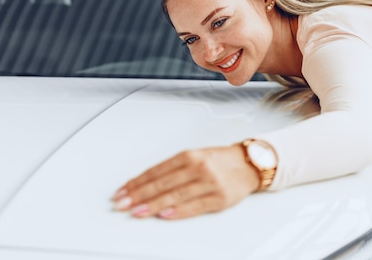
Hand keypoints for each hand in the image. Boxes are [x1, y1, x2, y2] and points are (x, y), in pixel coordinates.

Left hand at [112, 144, 259, 219]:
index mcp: (189, 155)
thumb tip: (146, 184)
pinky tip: (163, 214)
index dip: (137, 182)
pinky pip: (194, 206)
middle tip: (122, 203)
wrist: (249, 164)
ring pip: (175, 195)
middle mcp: (198, 167)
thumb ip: (173, 169)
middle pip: (162, 183)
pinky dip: (177, 212)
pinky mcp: (219, 198)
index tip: (122, 191)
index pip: (156, 171)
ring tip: (137, 211)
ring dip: (153, 205)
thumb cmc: (220, 161)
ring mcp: (209, 183)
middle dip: (139, 194)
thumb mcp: (195, 157)